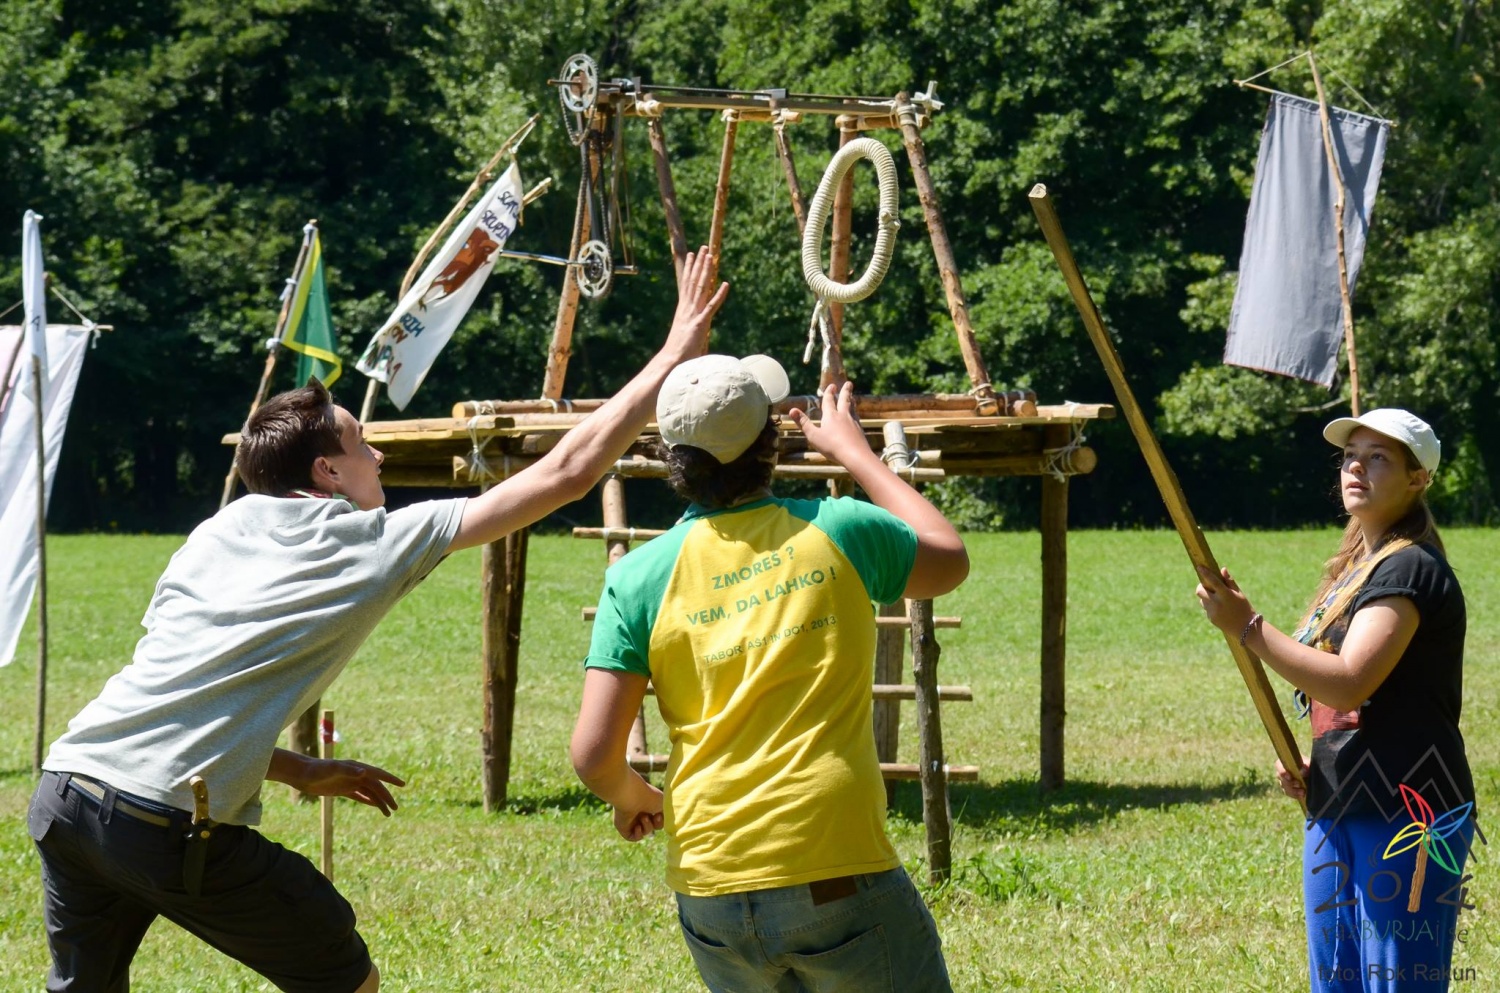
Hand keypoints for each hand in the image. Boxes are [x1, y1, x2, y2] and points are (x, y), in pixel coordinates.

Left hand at [292, 757, 405, 815]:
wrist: (302, 774)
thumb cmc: (317, 770)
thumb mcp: (332, 769)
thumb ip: (349, 770)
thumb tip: (365, 772)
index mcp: (357, 768)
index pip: (378, 774)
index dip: (391, 779)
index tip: (403, 784)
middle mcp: (356, 775)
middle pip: (376, 787)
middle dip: (386, 797)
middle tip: (395, 809)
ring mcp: (350, 782)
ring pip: (369, 793)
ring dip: (379, 802)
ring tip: (388, 814)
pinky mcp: (342, 789)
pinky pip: (360, 796)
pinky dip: (368, 801)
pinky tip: (375, 806)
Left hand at [613, 782, 663, 841]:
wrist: (631, 796)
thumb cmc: (649, 797)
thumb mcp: (664, 805)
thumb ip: (667, 815)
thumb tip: (665, 822)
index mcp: (648, 805)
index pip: (658, 818)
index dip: (661, 820)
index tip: (660, 814)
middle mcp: (639, 812)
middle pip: (652, 826)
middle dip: (656, 824)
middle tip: (655, 817)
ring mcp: (630, 820)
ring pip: (644, 831)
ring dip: (647, 827)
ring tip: (643, 817)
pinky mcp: (623, 827)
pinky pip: (632, 837)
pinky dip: (638, 835)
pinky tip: (637, 826)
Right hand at [661, 245, 728, 360]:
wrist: (671, 360)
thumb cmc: (677, 350)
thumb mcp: (684, 332)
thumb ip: (688, 324)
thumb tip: (691, 324)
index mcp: (683, 308)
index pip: (686, 283)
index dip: (690, 268)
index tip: (692, 254)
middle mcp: (687, 307)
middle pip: (694, 281)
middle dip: (699, 263)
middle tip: (704, 248)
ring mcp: (693, 314)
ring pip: (701, 288)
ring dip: (707, 272)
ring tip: (711, 256)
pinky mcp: (700, 323)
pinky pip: (712, 306)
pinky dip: (719, 295)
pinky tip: (726, 284)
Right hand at [788, 381, 871, 466]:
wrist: (855, 455)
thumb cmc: (832, 446)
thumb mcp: (813, 436)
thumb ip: (803, 423)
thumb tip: (791, 410)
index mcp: (830, 416)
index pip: (829, 401)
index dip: (829, 393)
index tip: (832, 385)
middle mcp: (843, 416)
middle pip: (845, 400)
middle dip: (845, 391)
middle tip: (849, 383)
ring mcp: (853, 422)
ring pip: (852, 408)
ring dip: (851, 401)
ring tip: (852, 397)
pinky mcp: (860, 430)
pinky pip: (857, 418)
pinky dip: (855, 414)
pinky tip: (856, 417)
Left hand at [1194, 564, 1254, 636]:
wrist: (1246, 629)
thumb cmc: (1244, 608)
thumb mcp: (1239, 594)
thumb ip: (1229, 582)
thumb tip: (1222, 569)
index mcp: (1226, 595)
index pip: (1213, 581)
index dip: (1206, 574)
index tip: (1199, 567)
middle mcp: (1217, 603)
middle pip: (1200, 591)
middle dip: (1201, 587)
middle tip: (1207, 586)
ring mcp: (1213, 611)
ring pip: (1202, 600)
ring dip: (1206, 597)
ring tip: (1218, 600)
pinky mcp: (1210, 618)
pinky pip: (1206, 608)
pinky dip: (1210, 606)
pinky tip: (1221, 610)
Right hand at [1275, 758, 1309, 802]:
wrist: (1312, 774)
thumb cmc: (1309, 766)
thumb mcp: (1310, 764)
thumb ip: (1307, 766)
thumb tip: (1302, 772)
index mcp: (1285, 763)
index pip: (1278, 766)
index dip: (1282, 772)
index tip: (1290, 777)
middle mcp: (1282, 772)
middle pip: (1281, 778)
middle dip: (1290, 783)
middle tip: (1299, 784)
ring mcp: (1284, 782)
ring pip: (1284, 787)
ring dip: (1293, 791)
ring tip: (1302, 792)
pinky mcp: (1289, 790)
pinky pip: (1289, 793)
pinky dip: (1295, 795)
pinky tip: (1302, 795)